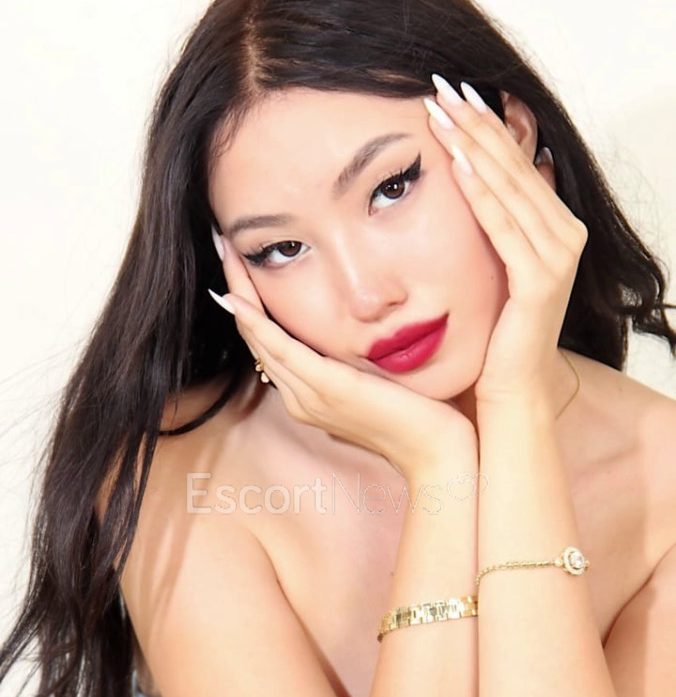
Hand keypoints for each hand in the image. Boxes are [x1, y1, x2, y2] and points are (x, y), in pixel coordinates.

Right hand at [207, 231, 475, 479]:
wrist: (436, 454)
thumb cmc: (422, 416)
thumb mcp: (383, 378)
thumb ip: (362, 357)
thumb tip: (362, 326)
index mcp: (311, 393)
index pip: (269, 339)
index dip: (250, 299)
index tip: (242, 258)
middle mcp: (300, 396)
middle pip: (255, 335)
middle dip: (236, 286)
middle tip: (222, 241)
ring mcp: (309, 396)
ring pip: (259, 338)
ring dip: (238, 292)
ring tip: (226, 250)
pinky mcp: (327, 389)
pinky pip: (281, 351)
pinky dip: (257, 323)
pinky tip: (239, 299)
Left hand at [425, 77, 588, 406]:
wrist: (510, 395)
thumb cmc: (495, 338)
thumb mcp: (493, 269)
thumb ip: (493, 225)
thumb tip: (474, 176)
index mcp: (554, 228)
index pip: (515, 163)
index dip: (484, 125)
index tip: (448, 92)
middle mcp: (563, 237)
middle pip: (514, 165)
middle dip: (476, 123)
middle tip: (440, 85)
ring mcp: (556, 257)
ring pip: (509, 188)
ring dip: (473, 146)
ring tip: (440, 111)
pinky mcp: (539, 281)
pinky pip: (503, 227)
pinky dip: (479, 194)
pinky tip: (454, 164)